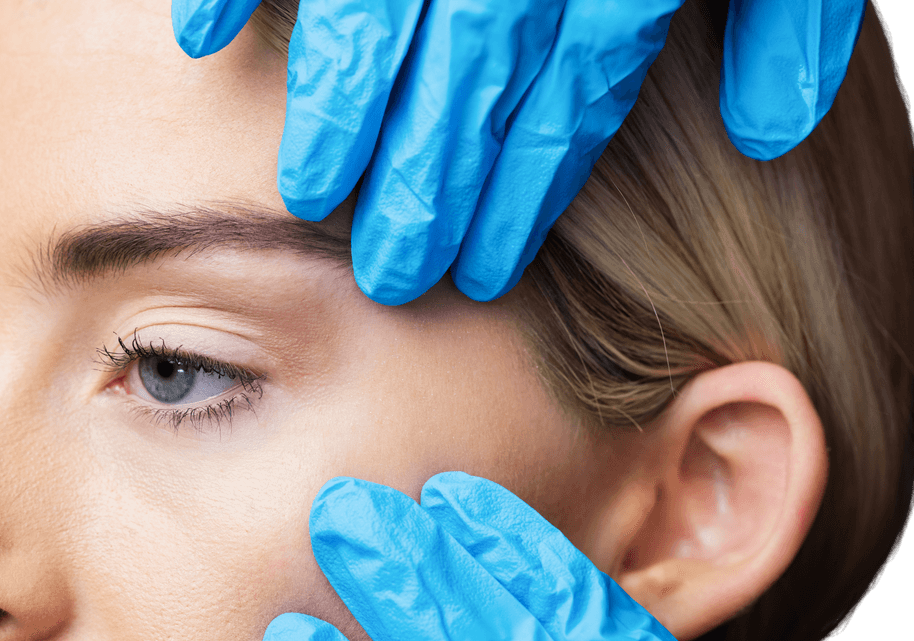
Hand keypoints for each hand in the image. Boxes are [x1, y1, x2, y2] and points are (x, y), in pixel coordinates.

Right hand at [172, 0, 866, 305]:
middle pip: (462, 87)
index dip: (521, 196)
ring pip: (370, 20)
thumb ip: (779, 20)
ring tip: (309, 194)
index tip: (485, 269)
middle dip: (424, 189)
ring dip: (334, 111)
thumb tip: (773, 129)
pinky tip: (203, 41)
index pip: (560, 105)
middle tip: (392, 273)